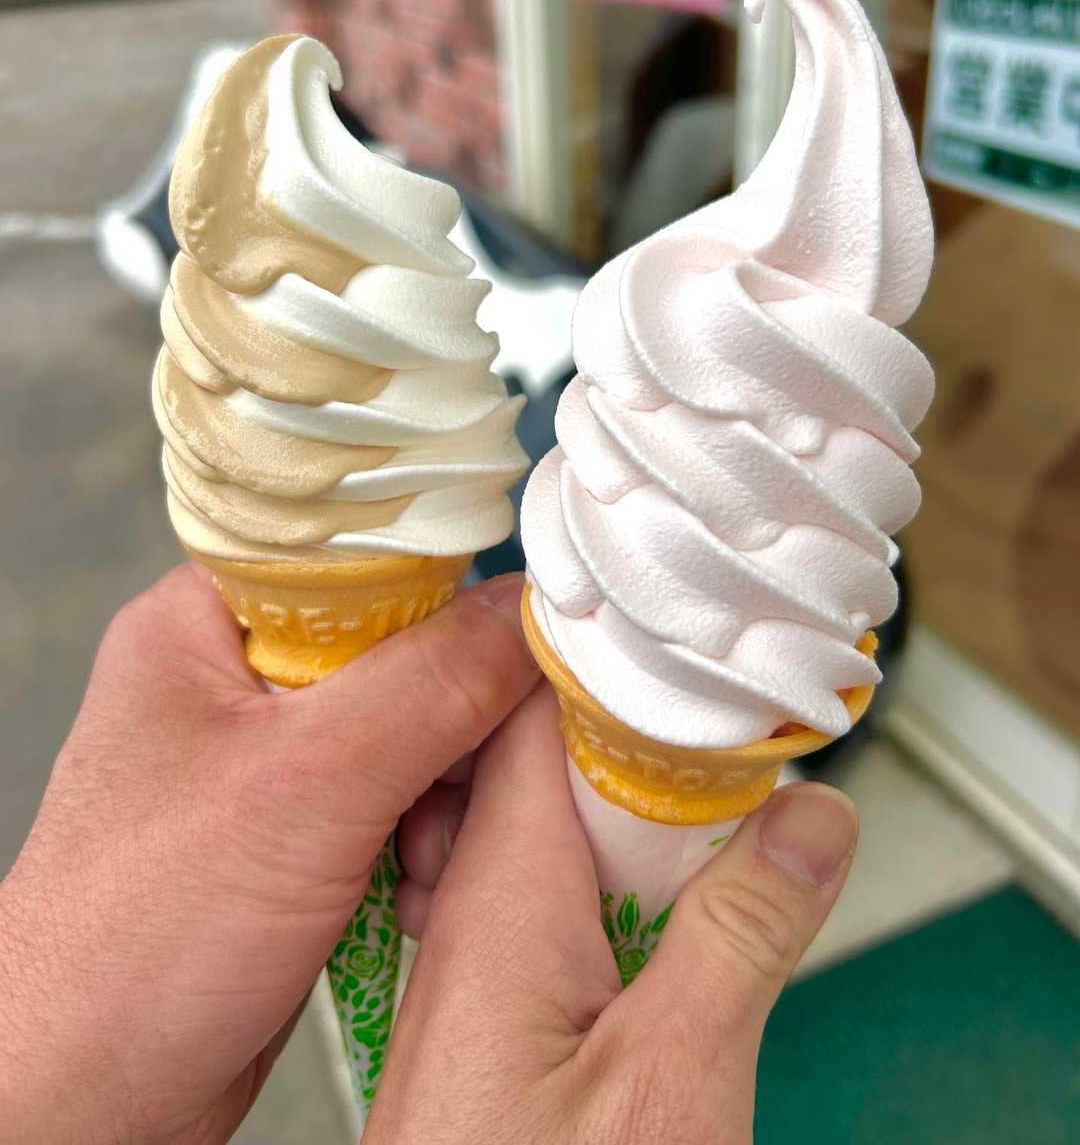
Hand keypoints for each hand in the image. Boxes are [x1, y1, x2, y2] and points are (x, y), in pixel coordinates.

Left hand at [0, 563, 534, 1144]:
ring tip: (432, 862)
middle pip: (399, 650)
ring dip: (449, 797)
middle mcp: (236, 683)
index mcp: (205, 623)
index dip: (447, 586)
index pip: (357, 558)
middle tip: (468, 784)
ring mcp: (267, 766)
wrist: (82, 1102)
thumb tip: (530, 616)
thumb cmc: (134, 939)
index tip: (517, 633)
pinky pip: (398, 805)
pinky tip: (420, 893)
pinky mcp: (296, 839)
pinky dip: (429, 844)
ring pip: (411, 735)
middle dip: (455, 725)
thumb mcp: (304, 784)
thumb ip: (430, 685)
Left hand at [373, 688, 857, 1143]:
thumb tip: (809, 817)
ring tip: (716, 798)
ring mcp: (473, 963)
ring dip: (633, 820)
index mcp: (496, 889)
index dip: (611, 658)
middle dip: (642, 741)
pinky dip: (614, 888)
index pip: (534, 706)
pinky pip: (552, 906)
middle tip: (730, 720)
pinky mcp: (488, 1012)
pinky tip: (662, 901)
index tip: (688, 639)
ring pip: (559, 838)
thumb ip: (741, 935)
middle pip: (553, 764)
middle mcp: (469, 911)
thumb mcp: (664, 1080)